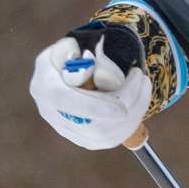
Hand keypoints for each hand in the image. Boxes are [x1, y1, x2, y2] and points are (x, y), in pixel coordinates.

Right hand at [30, 35, 150, 149]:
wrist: (64, 76)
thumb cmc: (66, 57)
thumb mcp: (65, 47)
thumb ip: (75, 53)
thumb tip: (90, 63)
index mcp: (44, 88)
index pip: (67, 103)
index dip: (94, 108)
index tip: (121, 108)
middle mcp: (53, 115)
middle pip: (95, 126)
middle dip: (126, 104)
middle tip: (141, 78)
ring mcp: (70, 131)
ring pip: (108, 135)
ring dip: (135, 111)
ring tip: (143, 85)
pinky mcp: (85, 139)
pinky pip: (113, 138)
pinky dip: (132, 120)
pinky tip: (139, 101)